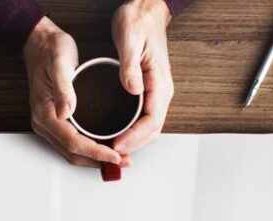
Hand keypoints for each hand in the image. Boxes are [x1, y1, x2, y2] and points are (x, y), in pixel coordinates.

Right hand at [23, 17, 122, 167]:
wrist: (39, 42)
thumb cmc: (50, 49)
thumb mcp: (59, 62)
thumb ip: (63, 88)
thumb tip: (67, 112)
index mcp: (45, 112)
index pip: (72, 142)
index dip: (95, 152)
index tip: (115, 155)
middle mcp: (44, 122)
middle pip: (72, 153)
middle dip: (98, 160)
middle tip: (123, 161)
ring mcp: (48, 123)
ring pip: (72, 151)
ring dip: (94, 158)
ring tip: (118, 158)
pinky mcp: (55, 120)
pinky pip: (71, 142)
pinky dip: (88, 149)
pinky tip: (104, 147)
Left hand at [111, 0, 174, 155]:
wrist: (146, 10)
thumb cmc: (139, 21)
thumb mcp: (130, 39)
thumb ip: (130, 66)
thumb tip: (133, 89)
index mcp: (160, 82)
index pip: (151, 120)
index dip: (135, 137)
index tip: (117, 145)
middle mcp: (161, 91)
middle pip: (152, 131)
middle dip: (133, 146)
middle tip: (111, 154)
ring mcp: (156, 92)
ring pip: (149, 128)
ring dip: (133, 142)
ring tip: (112, 150)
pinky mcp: (148, 91)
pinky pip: (143, 118)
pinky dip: (132, 132)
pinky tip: (117, 134)